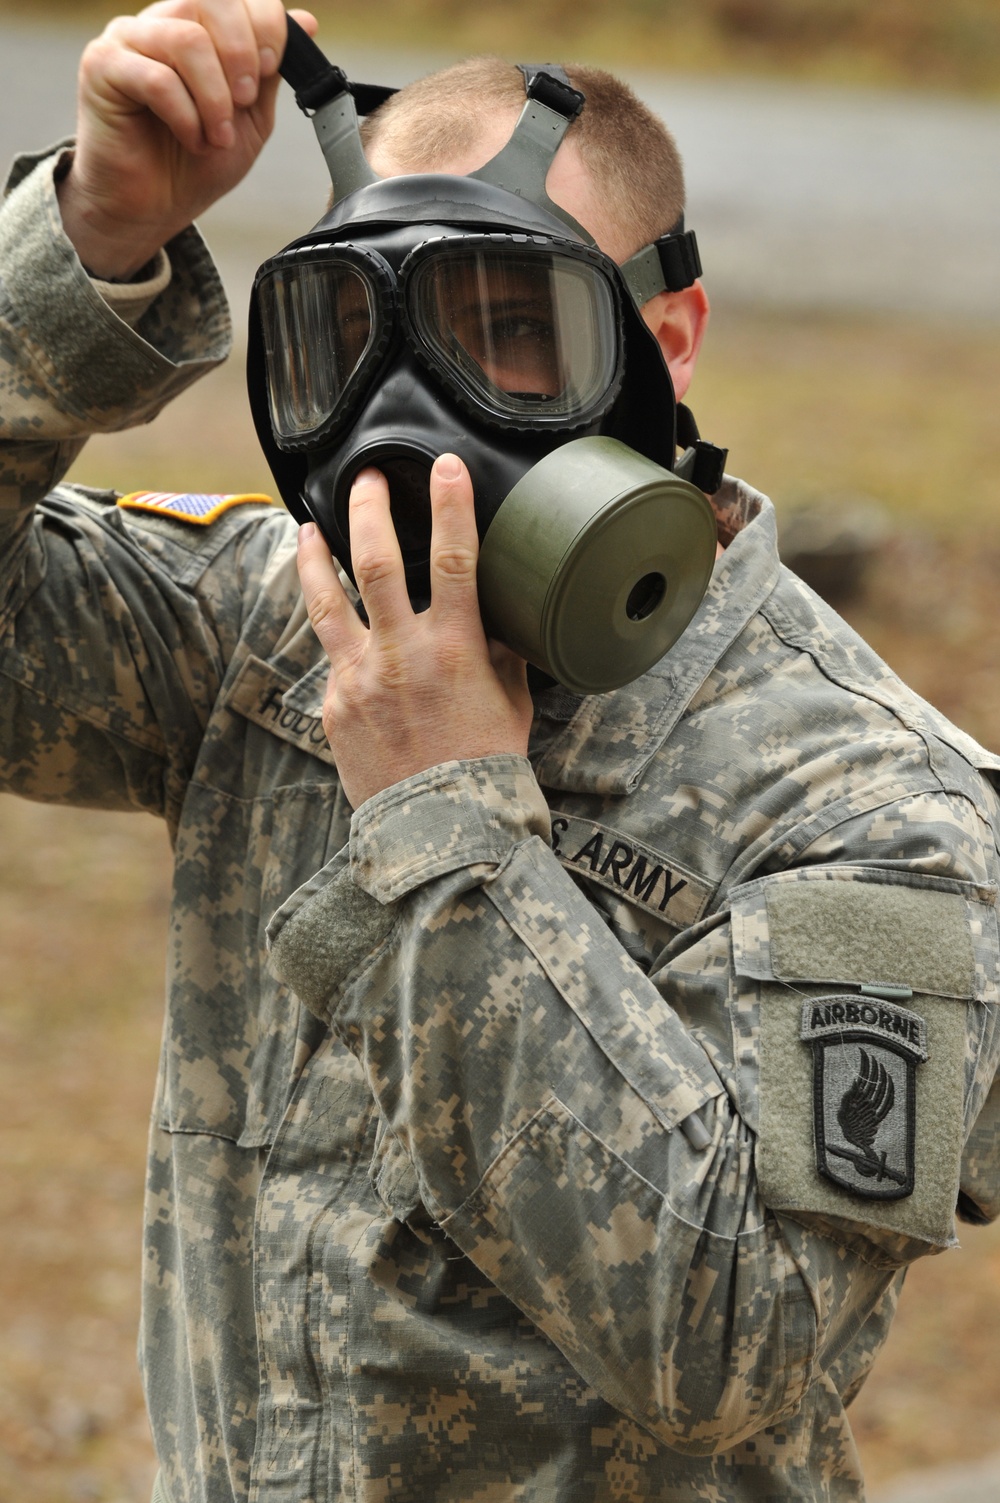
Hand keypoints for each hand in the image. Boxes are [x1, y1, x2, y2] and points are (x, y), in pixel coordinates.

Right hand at [57, 0, 317, 279]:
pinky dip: (185, 116)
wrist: (153, 208)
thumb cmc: (195, 164)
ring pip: (187, 39)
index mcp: (198, 25)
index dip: (265, 24)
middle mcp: (161, 23)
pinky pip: (156, 78)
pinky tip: (191, 139)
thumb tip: (305, 21)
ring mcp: (128, 39)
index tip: (271, 69)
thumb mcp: (250, 117)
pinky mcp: (102, 67)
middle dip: (241, 54)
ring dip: (214, 97)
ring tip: (216, 136)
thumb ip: (271, 70)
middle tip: (245, 101)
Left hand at [297, 455, 533, 809]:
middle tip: (366, 477)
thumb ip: (497, 651)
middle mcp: (401, 655)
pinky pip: (334, 657)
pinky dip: (337, 637)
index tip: (447, 465)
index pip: (457, 559)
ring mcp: (359, 678)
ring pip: (327, 601)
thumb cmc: (485, 765)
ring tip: (309, 528)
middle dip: (369, 509)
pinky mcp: (333, 704)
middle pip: (376, 561)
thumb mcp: (510, 701)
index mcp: (455, 650)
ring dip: (317, 557)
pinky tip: (337, 625)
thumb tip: (493, 613)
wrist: (437, 828)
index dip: (451, 505)